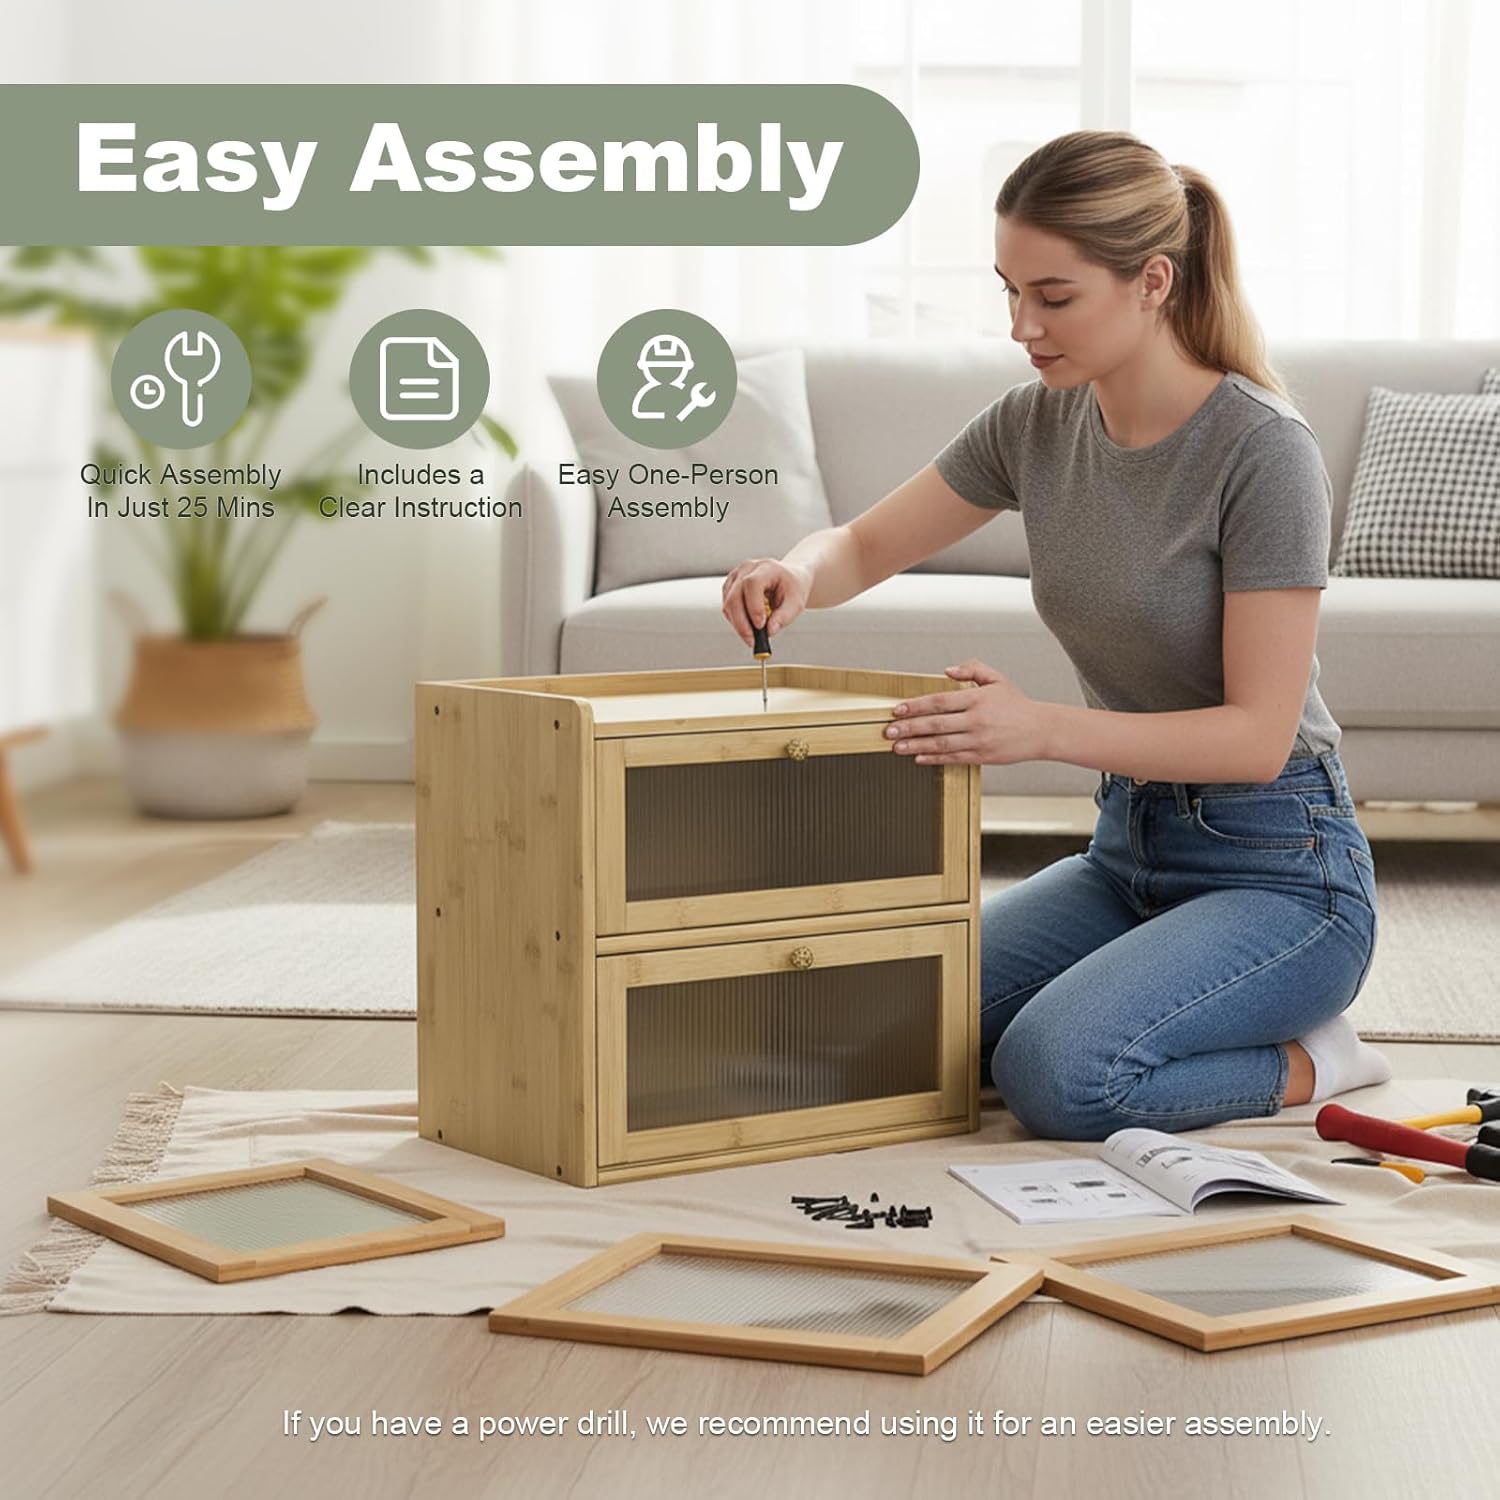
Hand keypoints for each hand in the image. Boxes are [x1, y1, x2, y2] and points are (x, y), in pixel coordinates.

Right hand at [721, 558, 811, 646]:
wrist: (788, 579)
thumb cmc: (792, 588)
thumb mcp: (796, 602)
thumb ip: (784, 617)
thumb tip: (770, 631)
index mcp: (767, 567)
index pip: (752, 584)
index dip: (753, 606)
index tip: (760, 626)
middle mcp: (748, 568)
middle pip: (735, 595)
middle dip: (742, 622)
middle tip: (752, 640)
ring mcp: (736, 576)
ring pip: (728, 603)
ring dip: (738, 623)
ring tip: (752, 636)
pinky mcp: (730, 586)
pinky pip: (727, 606)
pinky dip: (735, 620)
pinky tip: (747, 626)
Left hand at [885, 659, 1048, 764]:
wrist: (1040, 730)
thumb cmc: (1016, 704)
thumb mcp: (996, 679)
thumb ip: (972, 669)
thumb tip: (947, 670)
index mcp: (977, 699)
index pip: (939, 701)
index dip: (916, 706)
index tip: (897, 710)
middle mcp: (976, 720)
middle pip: (936, 724)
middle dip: (909, 728)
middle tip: (889, 730)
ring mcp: (978, 740)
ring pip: (941, 744)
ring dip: (916, 745)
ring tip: (897, 747)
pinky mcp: (981, 756)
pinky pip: (952, 758)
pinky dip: (933, 759)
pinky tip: (918, 758)